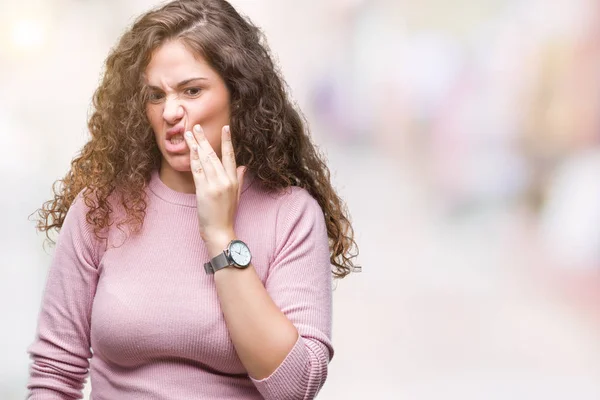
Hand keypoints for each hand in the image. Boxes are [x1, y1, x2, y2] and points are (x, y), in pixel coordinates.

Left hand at [184, 124, 246, 254]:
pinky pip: (197, 170)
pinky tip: (189, 150)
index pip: (230, 156)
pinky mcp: (203, 190)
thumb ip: (240, 179)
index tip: (226, 127)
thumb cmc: (227, 214)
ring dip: (195, 145)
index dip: (227, 141)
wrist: (220, 231)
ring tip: (189, 134)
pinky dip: (192, 159)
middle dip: (204, 139)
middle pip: (213, 155)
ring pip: (204, 160)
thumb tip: (244, 166)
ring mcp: (214, 184)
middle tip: (197, 127)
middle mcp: (225, 180)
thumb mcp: (237, 195)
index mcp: (234, 180)